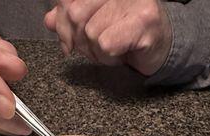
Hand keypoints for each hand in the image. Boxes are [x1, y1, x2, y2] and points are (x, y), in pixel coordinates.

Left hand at [45, 0, 171, 75]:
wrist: (161, 46)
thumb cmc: (126, 34)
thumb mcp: (94, 24)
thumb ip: (71, 20)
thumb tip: (48, 20)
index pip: (68, 0)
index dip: (61, 22)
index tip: (67, 42)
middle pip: (75, 14)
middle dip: (79, 40)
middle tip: (93, 49)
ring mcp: (133, 1)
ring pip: (91, 32)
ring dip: (97, 52)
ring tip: (111, 51)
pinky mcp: (143, 20)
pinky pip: (106, 43)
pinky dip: (108, 56)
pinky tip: (120, 54)